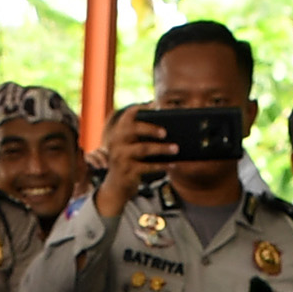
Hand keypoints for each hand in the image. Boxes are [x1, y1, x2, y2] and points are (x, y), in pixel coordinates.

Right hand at [95, 106, 175, 221]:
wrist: (116, 187)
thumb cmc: (130, 162)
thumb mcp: (131, 147)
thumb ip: (141, 136)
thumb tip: (169, 130)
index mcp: (119, 132)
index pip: (127, 115)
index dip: (140, 108)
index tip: (155, 104)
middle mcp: (116, 142)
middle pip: (134, 129)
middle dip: (151, 128)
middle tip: (166, 132)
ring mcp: (120, 157)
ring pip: (143, 148)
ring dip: (162, 148)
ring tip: (176, 148)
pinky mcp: (127, 171)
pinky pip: (147, 167)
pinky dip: (161, 165)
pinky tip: (172, 164)